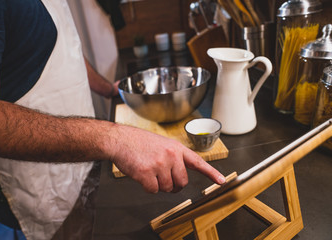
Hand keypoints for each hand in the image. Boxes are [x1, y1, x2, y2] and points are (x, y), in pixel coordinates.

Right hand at [109, 125, 225, 192]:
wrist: (120, 139)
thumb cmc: (138, 142)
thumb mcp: (161, 143)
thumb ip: (173, 157)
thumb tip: (178, 176)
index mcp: (176, 148)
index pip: (197, 161)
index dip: (211, 172)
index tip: (221, 181)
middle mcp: (171, 156)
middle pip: (182, 182)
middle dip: (173, 184)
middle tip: (163, 178)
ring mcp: (159, 164)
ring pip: (167, 188)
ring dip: (158, 185)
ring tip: (149, 171)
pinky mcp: (147, 173)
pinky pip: (153, 190)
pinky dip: (147, 187)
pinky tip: (141, 174)